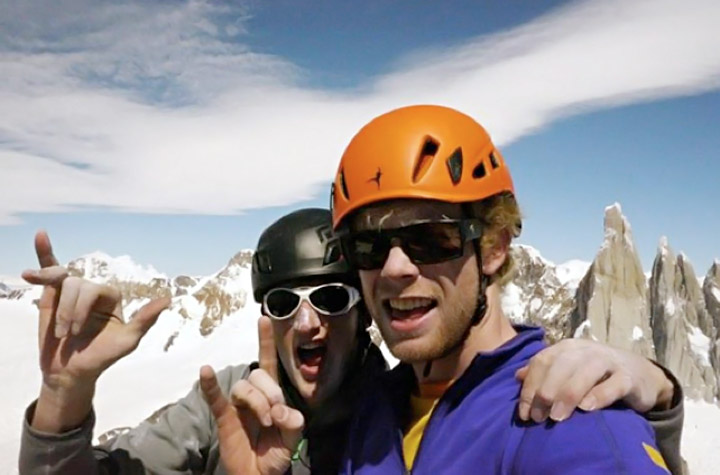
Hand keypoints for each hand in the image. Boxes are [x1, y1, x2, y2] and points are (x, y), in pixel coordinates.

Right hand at [25, 231, 169, 431]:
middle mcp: (93, 291)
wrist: (70, 372)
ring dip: (57, 307)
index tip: (73, 332)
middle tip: (67, 335)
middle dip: (68, 311)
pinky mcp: (52, 294)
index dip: (81, 308)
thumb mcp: (127, 341)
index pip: (95, 289)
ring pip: (62, 281)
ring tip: (58, 331)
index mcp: (112, 297)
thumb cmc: (102, 357)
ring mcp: (73, 291)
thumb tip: (168, 299)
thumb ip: (145, 320)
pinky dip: (45, 252)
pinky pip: (51, 268)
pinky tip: (41, 236)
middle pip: (78, 285)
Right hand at [200, 316, 303, 474]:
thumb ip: (292, 422)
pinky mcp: (224, 418)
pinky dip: (209, 385)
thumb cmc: (276, 455)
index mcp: (272, 395)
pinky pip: (215, 398)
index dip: (265, 341)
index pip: (268, 363)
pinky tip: (205, 371)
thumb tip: (279, 411)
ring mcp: (238, 405)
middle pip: (258, 375)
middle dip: (271, 393)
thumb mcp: (293, 438)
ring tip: (265, 422)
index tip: (264, 318)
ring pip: (243, 387)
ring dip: (256, 401)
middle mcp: (254, 395)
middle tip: (276, 417)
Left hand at [516, 338, 673, 422]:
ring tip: (557, 417)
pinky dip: (599, 395)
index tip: (524, 413)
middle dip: (545, 392)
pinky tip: (587, 408)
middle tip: (538, 418)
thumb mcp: (569, 369)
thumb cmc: (597, 374)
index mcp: (567, 348)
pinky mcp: (629, 377)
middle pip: (560, 366)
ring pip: (584, 373)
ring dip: (567, 395)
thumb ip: (544, 371)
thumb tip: (517, 376)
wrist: (641, 374)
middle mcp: (586, 350)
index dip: (530, 387)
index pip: (542, 362)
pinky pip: (613, 384)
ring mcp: (609, 361)